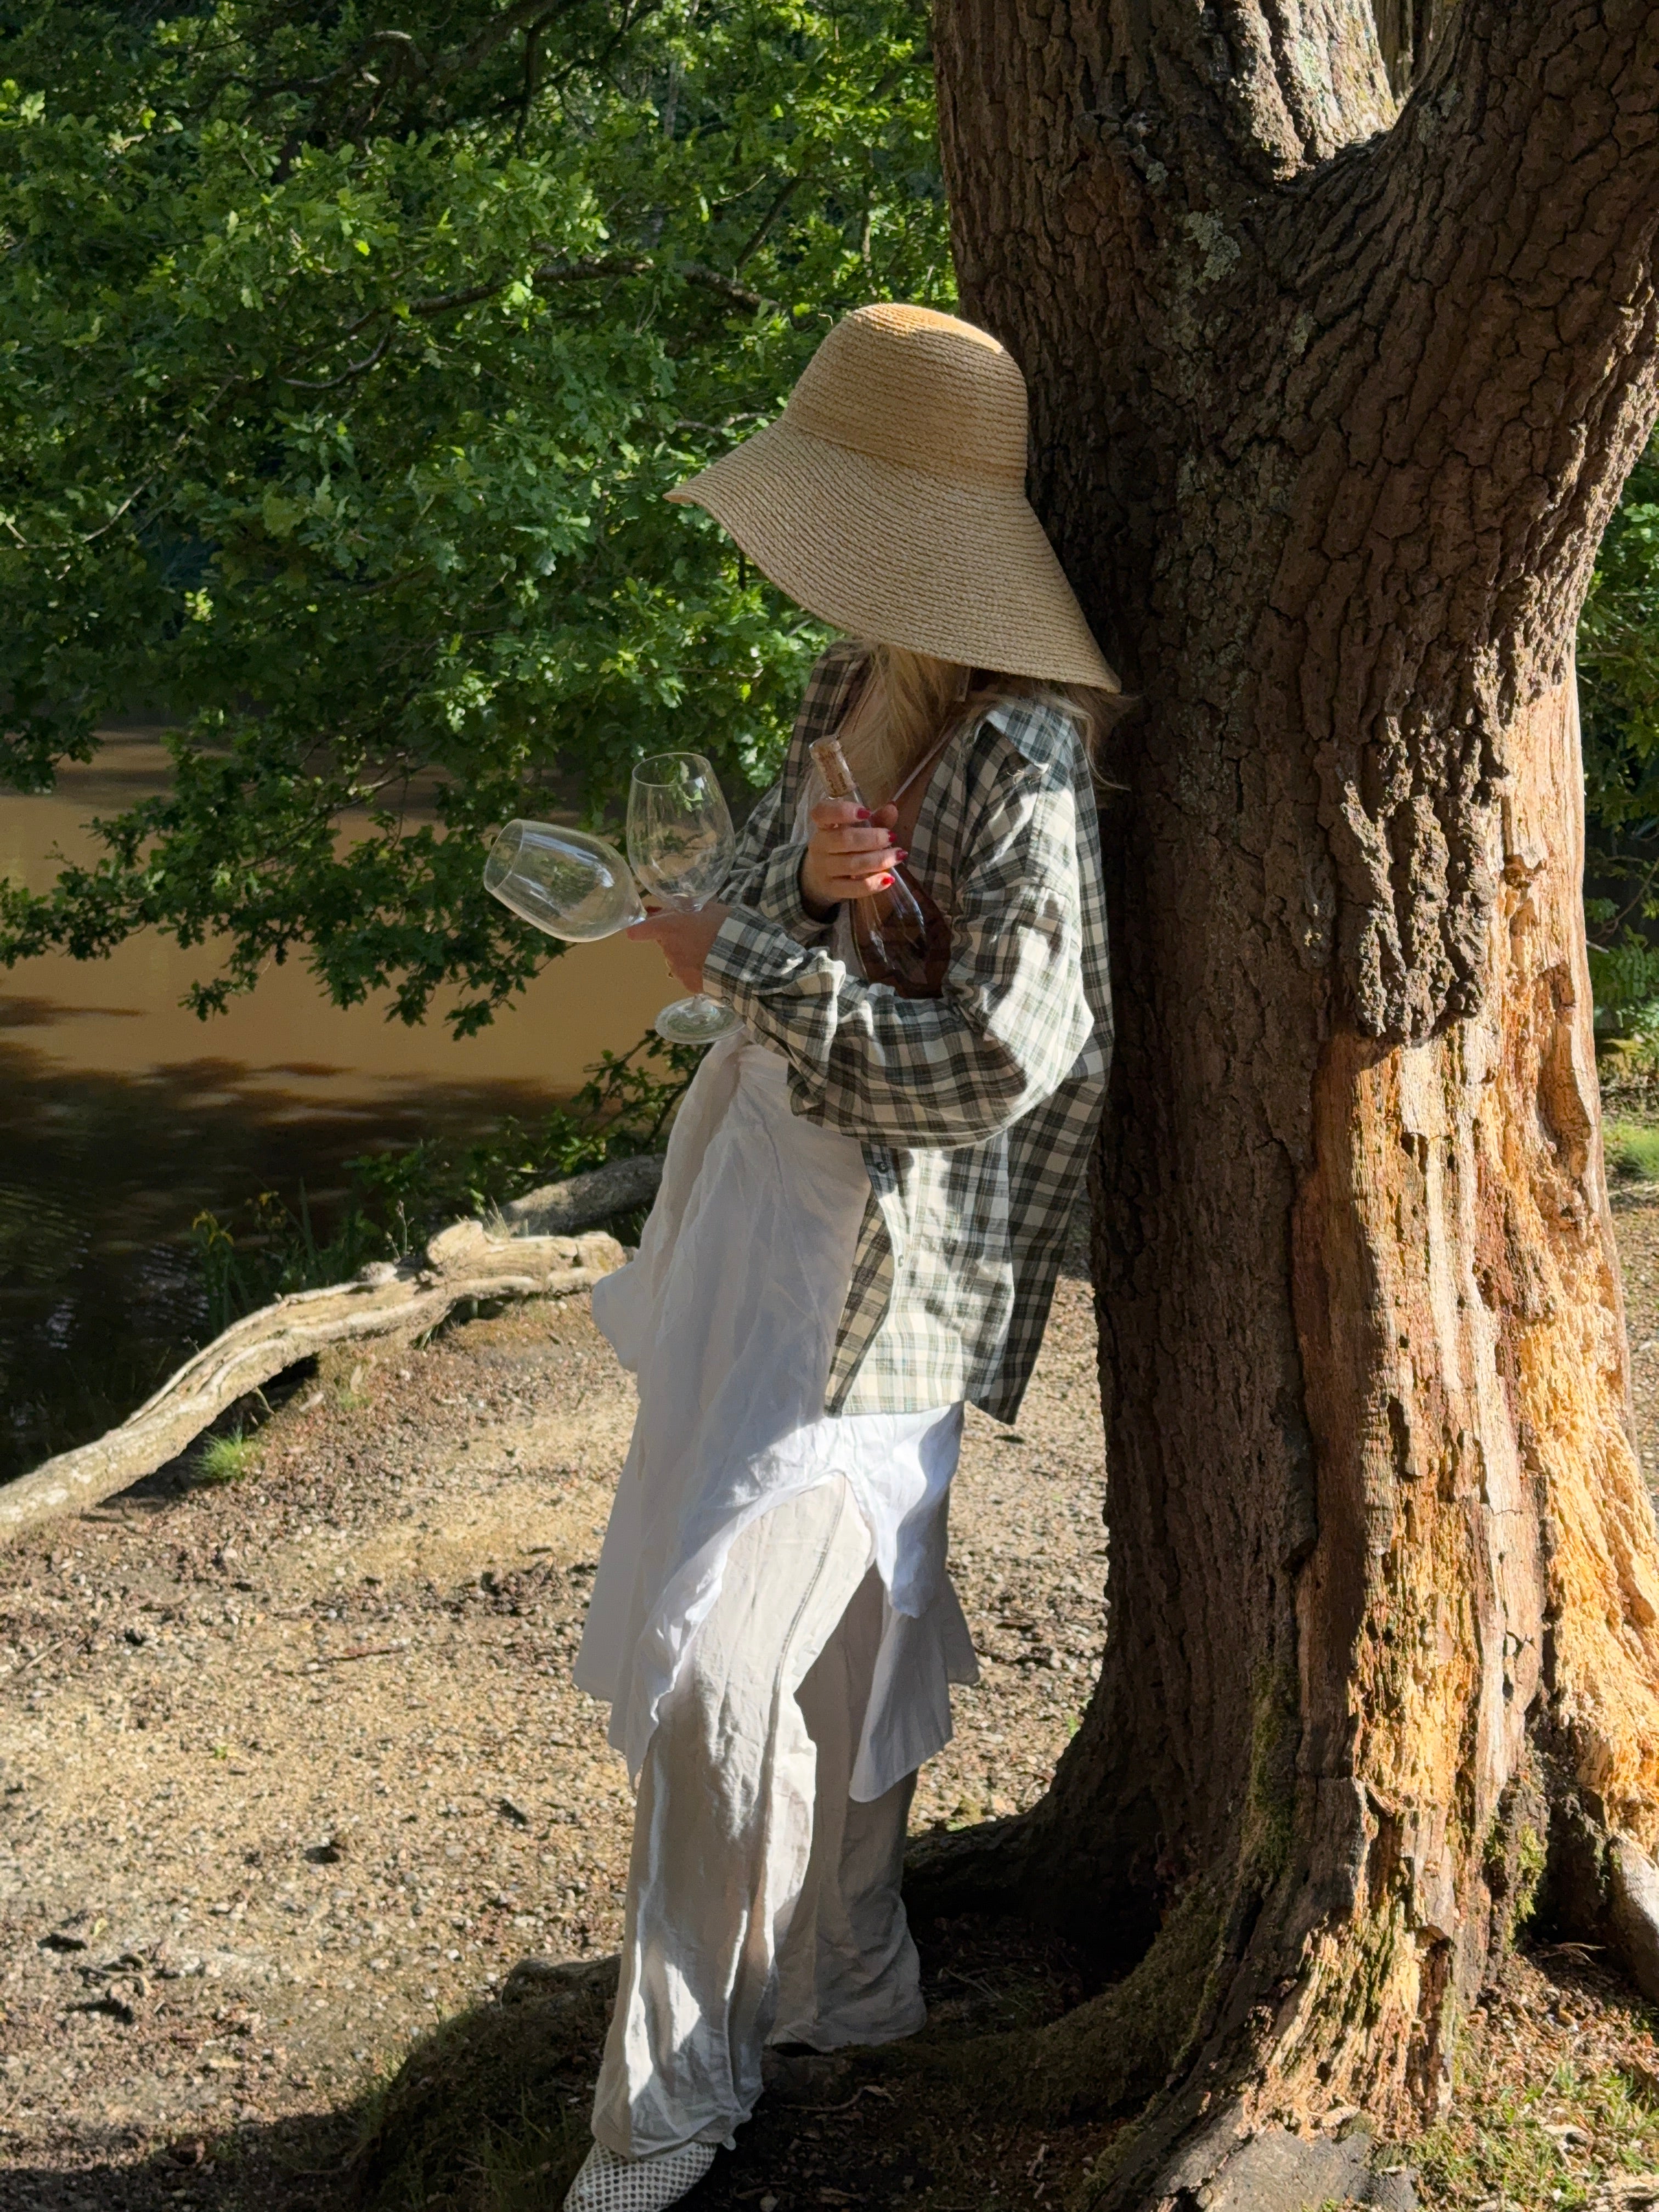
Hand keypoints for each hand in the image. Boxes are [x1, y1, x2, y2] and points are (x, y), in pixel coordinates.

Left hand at [626, 903, 728, 993]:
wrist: (744, 959)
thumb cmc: (727, 927)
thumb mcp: (709, 908)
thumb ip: (688, 907)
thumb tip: (673, 906)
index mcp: (670, 928)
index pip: (639, 930)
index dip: (637, 929)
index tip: (638, 929)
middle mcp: (669, 950)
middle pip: (666, 943)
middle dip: (678, 939)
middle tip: (701, 936)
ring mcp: (678, 970)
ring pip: (678, 960)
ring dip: (689, 956)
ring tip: (712, 953)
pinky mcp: (689, 985)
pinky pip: (689, 976)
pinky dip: (699, 972)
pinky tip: (714, 967)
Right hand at [799, 800, 900, 918]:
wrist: (818, 878)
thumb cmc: (842, 848)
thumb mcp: (855, 831)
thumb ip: (875, 819)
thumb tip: (892, 809)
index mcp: (823, 826)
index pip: (823, 813)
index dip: (843, 810)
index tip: (866, 812)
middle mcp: (819, 846)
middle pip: (844, 839)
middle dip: (872, 838)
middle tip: (892, 837)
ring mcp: (824, 869)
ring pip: (852, 864)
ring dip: (879, 860)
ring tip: (898, 855)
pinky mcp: (831, 889)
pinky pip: (853, 888)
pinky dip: (873, 884)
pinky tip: (889, 879)